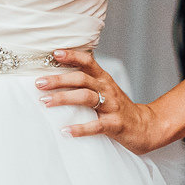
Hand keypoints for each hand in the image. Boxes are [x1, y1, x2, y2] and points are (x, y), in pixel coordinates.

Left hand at [37, 48, 169, 153]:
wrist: (146, 127)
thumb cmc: (118, 108)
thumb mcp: (104, 90)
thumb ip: (85, 82)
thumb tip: (53, 77)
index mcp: (103, 79)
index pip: (88, 61)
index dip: (72, 56)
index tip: (53, 53)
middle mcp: (107, 89)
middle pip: (81, 79)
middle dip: (59, 80)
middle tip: (39, 83)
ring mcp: (112, 106)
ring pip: (86, 98)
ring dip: (64, 99)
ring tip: (45, 102)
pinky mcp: (115, 124)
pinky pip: (96, 126)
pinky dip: (80, 129)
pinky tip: (65, 131)